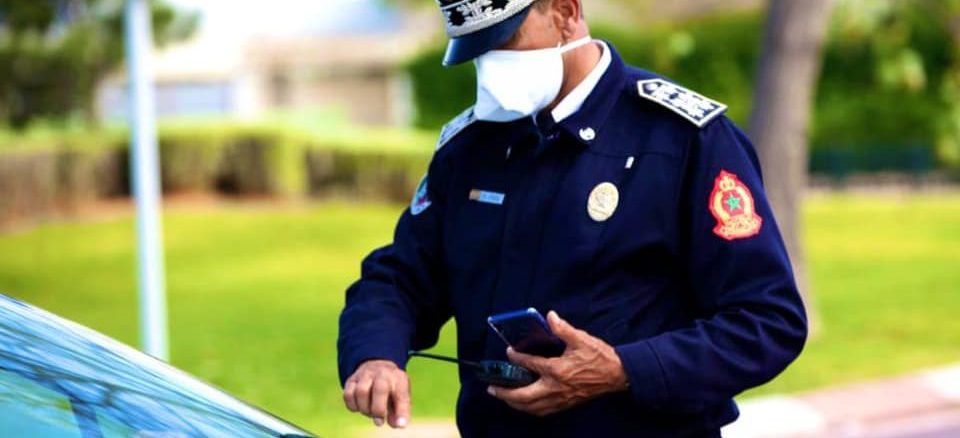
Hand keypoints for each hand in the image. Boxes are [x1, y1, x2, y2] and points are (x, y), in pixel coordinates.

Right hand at [342, 359, 410, 428]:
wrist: (377, 367)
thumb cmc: (391, 388)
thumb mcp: (401, 397)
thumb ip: (400, 412)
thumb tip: (397, 424)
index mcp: (398, 378)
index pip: (401, 394)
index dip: (401, 411)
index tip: (400, 424)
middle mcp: (382, 373)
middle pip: (380, 389)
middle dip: (378, 410)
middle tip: (380, 421)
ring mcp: (366, 374)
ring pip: (361, 392)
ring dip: (365, 408)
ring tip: (369, 412)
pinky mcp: (352, 379)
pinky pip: (348, 394)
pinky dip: (353, 406)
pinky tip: (359, 407)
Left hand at [488, 311, 628, 415]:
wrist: (617, 374)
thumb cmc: (599, 356)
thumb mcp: (581, 338)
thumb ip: (563, 328)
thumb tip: (550, 316)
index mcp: (557, 370)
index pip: (530, 364)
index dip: (516, 358)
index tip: (509, 353)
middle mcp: (555, 387)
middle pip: (523, 396)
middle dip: (505, 393)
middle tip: (492, 388)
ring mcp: (560, 398)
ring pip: (531, 407)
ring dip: (515, 404)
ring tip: (504, 397)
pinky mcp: (566, 404)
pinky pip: (542, 411)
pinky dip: (529, 409)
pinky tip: (525, 405)